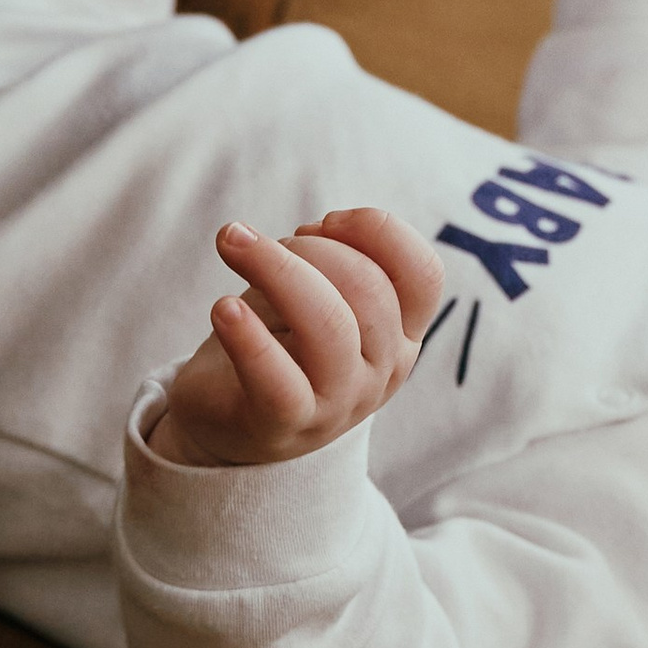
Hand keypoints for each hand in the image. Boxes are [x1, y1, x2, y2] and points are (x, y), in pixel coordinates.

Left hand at [145, 205, 445, 469]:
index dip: (380, 231)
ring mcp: (340, 403)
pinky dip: (247, 338)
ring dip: (275, 269)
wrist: (227, 420)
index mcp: (400, 334)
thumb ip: (329, 261)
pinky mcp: (286, 425)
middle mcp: (383, 370)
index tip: (325, 221)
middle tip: (258, 243)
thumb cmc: (276, 342)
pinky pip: (277, 381)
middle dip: (313, 248)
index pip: (424, 275)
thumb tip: (315, 232)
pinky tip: (224, 308)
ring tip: (231, 244)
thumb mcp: (314, 292)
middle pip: (370, 291)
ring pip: (329, 326)